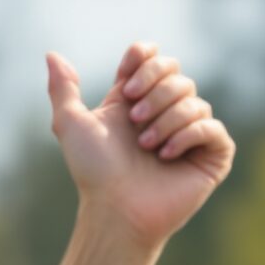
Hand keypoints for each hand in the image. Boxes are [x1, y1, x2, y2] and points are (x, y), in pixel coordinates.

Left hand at [48, 44, 234, 246]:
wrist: (115, 209)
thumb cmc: (93, 172)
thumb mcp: (71, 124)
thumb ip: (62, 88)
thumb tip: (51, 55)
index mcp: (137, 100)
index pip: (154, 58)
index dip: (144, 62)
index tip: (126, 85)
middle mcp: (165, 112)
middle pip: (177, 74)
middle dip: (154, 92)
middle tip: (134, 120)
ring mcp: (191, 134)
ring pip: (194, 101)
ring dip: (166, 120)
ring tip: (147, 146)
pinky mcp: (211, 156)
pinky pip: (213, 128)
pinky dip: (190, 135)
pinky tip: (167, 156)